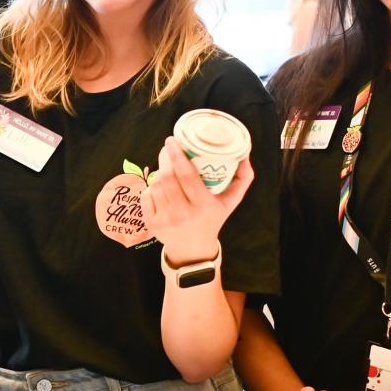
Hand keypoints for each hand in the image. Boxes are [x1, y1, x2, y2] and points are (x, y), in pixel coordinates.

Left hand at [139, 138, 254, 265]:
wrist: (193, 250)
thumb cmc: (212, 220)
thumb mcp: (230, 202)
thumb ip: (242, 179)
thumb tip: (244, 156)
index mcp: (203, 205)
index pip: (186, 175)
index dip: (177, 155)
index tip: (171, 141)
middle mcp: (183, 213)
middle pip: (167, 177)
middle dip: (165, 158)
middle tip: (167, 149)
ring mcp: (165, 220)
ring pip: (156, 185)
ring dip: (159, 172)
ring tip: (166, 168)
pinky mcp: (152, 224)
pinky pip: (146, 196)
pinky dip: (151, 188)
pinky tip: (159, 187)